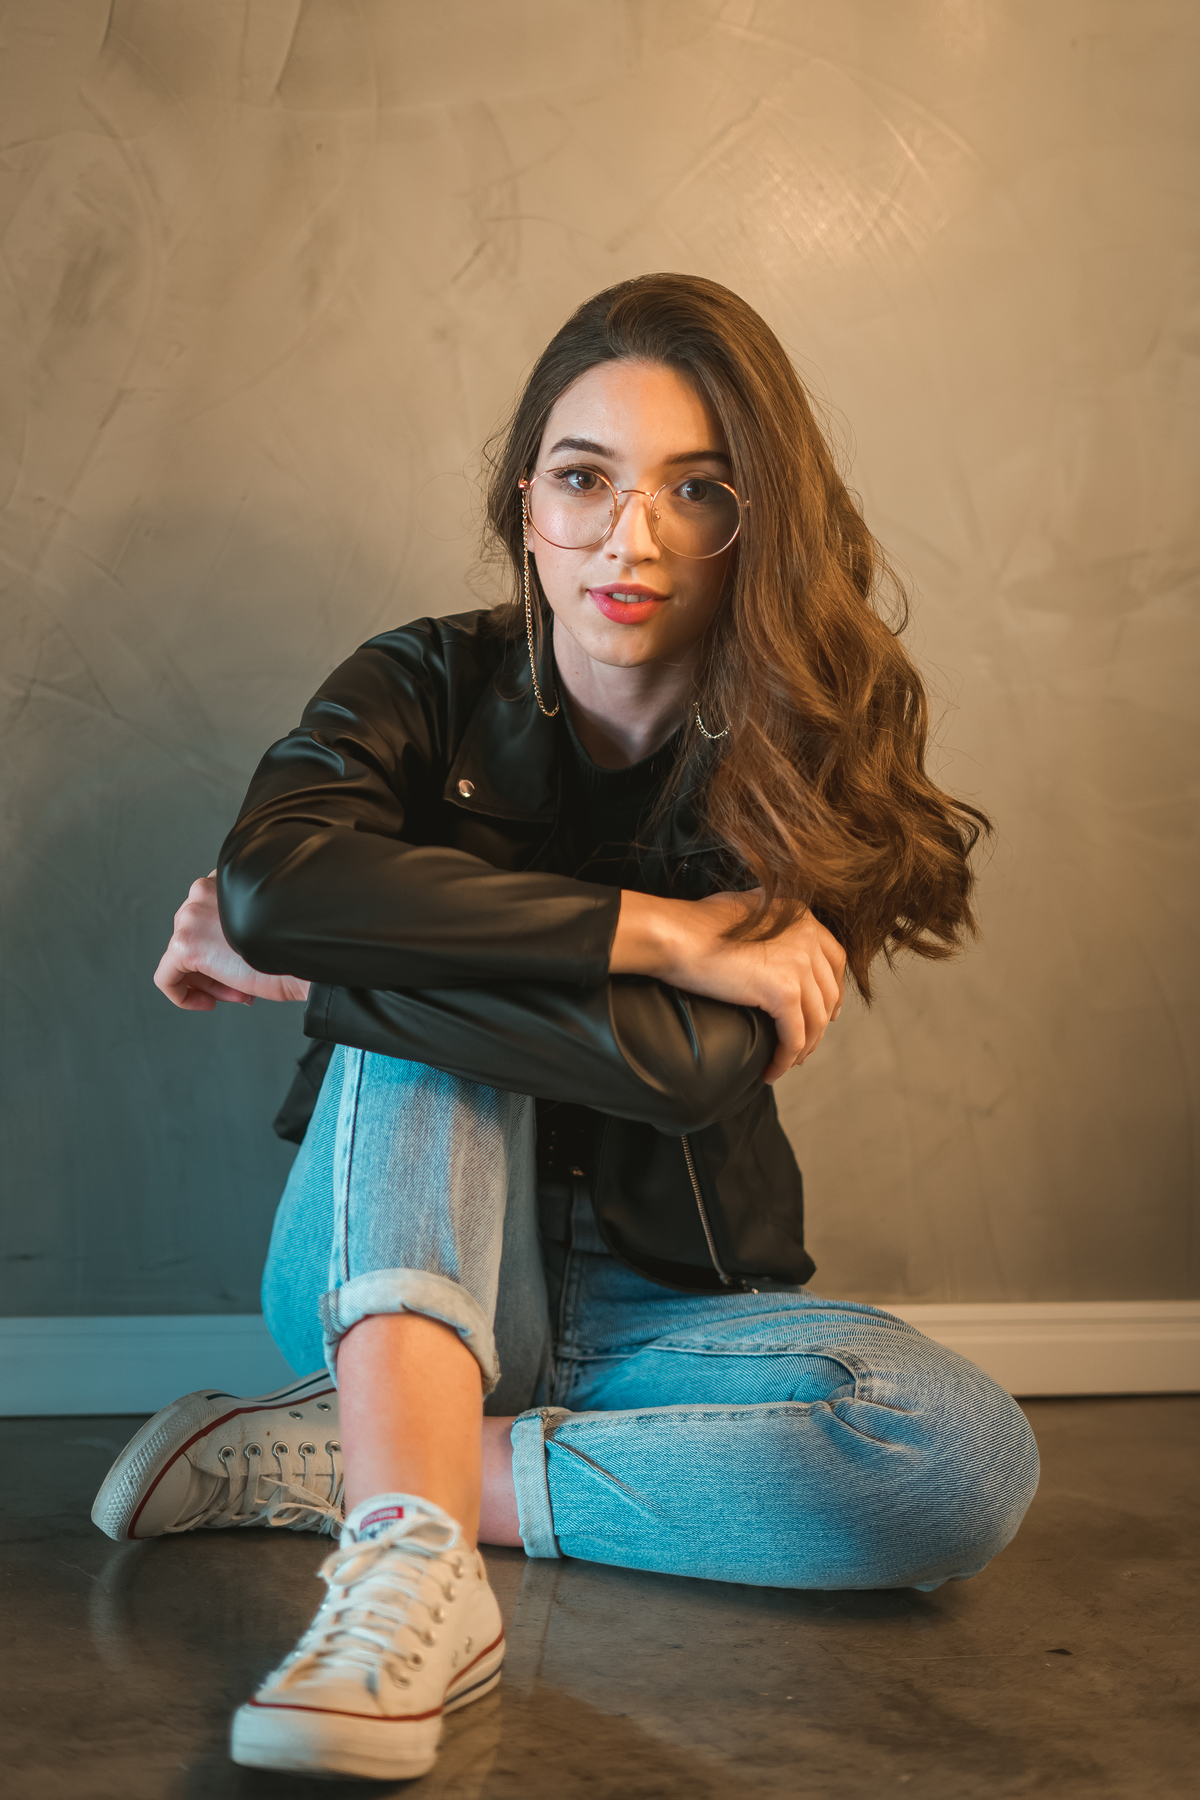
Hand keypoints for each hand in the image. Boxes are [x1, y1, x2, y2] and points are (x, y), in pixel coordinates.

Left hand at [154, 874, 310, 1011]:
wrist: (313, 952)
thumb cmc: (302, 940)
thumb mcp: (271, 919)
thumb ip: (243, 921)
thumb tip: (226, 951)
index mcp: (229, 877)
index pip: (210, 912)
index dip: (226, 945)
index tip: (246, 964)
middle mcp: (205, 889)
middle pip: (193, 934)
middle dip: (217, 964)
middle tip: (244, 984)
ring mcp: (191, 915)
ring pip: (182, 955)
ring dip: (209, 980)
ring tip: (238, 992)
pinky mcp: (184, 945)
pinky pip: (166, 977)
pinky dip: (181, 994)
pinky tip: (206, 1002)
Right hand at [611, 889, 845, 1082]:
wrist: (675, 935)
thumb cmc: (695, 923)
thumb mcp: (745, 909)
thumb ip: (769, 921)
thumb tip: (771, 940)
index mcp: (801, 916)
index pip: (834, 958)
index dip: (833, 989)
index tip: (827, 1012)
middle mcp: (807, 936)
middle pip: (829, 991)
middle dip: (822, 1022)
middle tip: (807, 1043)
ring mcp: (799, 964)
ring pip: (815, 1019)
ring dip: (805, 1046)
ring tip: (789, 1062)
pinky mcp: (784, 991)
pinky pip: (794, 1036)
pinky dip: (786, 1058)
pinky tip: (772, 1070)